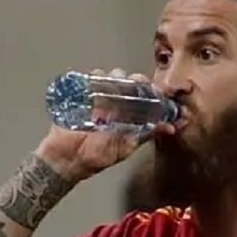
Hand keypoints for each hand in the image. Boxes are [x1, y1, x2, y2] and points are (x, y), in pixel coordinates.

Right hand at [37, 69, 176, 182]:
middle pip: (129, 84)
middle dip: (134, 80)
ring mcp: (99, 100)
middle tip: (136, 82)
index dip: (150, 90)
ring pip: (111, 78)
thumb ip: (145, 135)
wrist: (66, 160)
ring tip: (116, 80)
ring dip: (116, 76)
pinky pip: (91, 80)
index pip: (144, 97)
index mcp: (129, 116)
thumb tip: (170, 127)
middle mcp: (116, 106)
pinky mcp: (82, 96)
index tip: (154, 88)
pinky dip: (96, 76)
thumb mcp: (125, 148)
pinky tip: (99, 79)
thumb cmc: (95, 157)